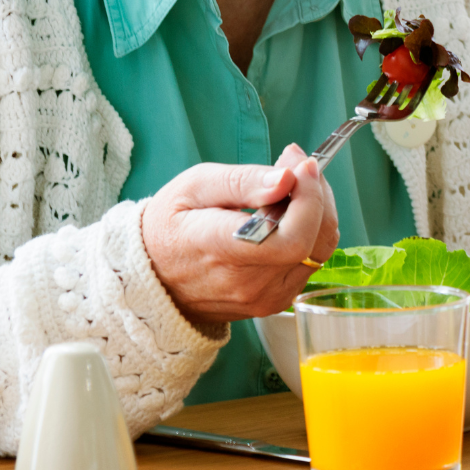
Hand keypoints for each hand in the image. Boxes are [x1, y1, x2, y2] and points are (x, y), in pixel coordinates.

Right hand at [141, 144, 341, 328]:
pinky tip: (288, 213)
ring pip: (319, 251)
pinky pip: (309, 263)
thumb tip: (287, 179)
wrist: (151, 279)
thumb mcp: (195, 187)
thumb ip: (244, 181)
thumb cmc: (169, 226)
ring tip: (292, 186)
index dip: (310, 200)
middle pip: (313, 241)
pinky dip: (310, 232)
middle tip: (298, 166)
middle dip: (317, 195)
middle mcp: (245, 283)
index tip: (302, 167)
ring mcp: (262, 298)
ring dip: (318, 211)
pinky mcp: (273, 303)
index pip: (290, 237)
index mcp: (219, 249)